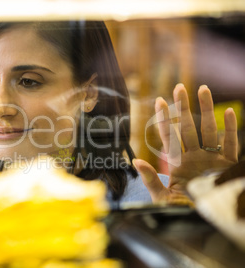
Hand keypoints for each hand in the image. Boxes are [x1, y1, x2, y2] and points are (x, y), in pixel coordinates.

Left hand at [133, 83, 237, 202]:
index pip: (169, 137)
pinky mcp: (228, 165)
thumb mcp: (162, 198)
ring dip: (206, 110)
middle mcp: (194, 158)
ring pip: (208, 130)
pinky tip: (227, 112)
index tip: (159, 101)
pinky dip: (229, 129)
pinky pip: (230, 144)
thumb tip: (135, 160)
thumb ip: (151, 179)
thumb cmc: (181, 212)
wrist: (205, 224)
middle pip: (188, 128)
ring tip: (201, 89)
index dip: (165, 120)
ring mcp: (211, 159)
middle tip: (178, 87)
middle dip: (183, 108)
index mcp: (177, 165)